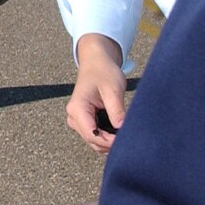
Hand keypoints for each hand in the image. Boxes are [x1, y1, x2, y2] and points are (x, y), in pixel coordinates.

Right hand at [64, 35, 126, 151]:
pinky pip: (97, 136)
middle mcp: (74, 117)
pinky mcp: (85, 121)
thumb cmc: (103, 72)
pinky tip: (120, 129)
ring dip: (110, 140)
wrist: (97, 62)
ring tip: (125, 131)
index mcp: (77, 109)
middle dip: (111, 142)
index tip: (126, 138)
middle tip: (130, 136)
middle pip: (93, 141)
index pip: (92, 134)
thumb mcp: (112, 89)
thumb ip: (116, 110)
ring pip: (95, 141)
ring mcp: (78, 121)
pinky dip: (109, 136)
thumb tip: (122, 129)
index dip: (110, 141)